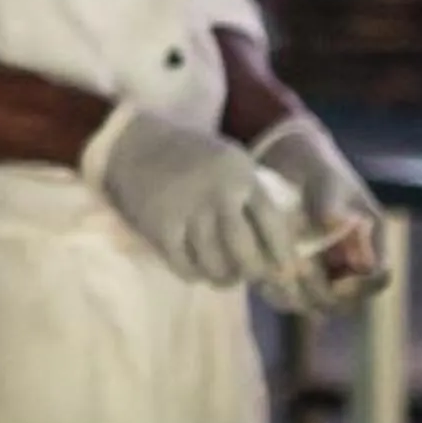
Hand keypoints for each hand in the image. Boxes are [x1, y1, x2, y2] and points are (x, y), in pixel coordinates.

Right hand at [80, 101, 302, 287]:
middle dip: (253, 272)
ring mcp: (187, 212)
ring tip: (226, 277)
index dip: (283, 254)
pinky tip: (197, 270)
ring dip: (224, 278)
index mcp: (240, 176)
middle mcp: (217, 194)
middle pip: (245, 252)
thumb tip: (278, 243)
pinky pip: (184, 266)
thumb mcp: (231, 163)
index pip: (272, 224)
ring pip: (214, 264)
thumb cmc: (191, 156)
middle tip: (253, 277)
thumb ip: (252, 194)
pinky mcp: (160, 228)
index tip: (286, 272)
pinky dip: (194, 274)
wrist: (135, 144)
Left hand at [244, 115, 387, 314]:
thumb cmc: (315, 166)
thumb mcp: (325, 179)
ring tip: (277, 280)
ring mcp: (325, 267)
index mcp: (371, 239)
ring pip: (318, 302)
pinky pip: (292, 294)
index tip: (335, 282)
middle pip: (348, 300)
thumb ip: (330, 202)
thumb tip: (335, 223)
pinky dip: (280, 292)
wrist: (287, 161)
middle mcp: (351, 259)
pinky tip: (263, 279)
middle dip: (325, 295)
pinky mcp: (296, 269)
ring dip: (300, 298)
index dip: (360, 286)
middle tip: (298, 279)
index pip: (378, 277)